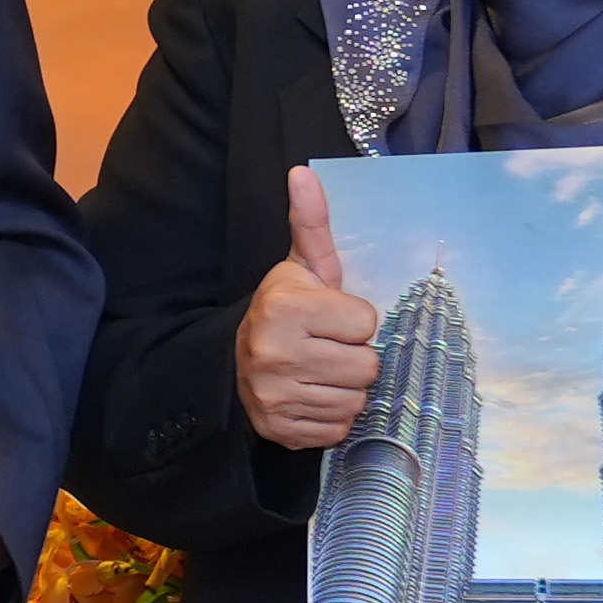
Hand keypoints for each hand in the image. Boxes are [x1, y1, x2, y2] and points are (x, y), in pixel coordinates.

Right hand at [236, 165, 382, 450]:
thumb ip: (312, 223)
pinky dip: (331, 416)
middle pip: (367, 366)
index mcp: (283, 308)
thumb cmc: (285, 311)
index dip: (355, 320)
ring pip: (356, 400)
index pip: (366, 322)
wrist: (236, 361)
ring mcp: (274, 397)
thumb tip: (304, 172)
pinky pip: (338, 428)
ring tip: (321, 372)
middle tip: (329, 348)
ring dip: (346, 388)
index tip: (331, 318)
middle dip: (355, 357)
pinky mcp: (280, 430)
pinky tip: (312, 396)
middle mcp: (274, 354)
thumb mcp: (300, 267)